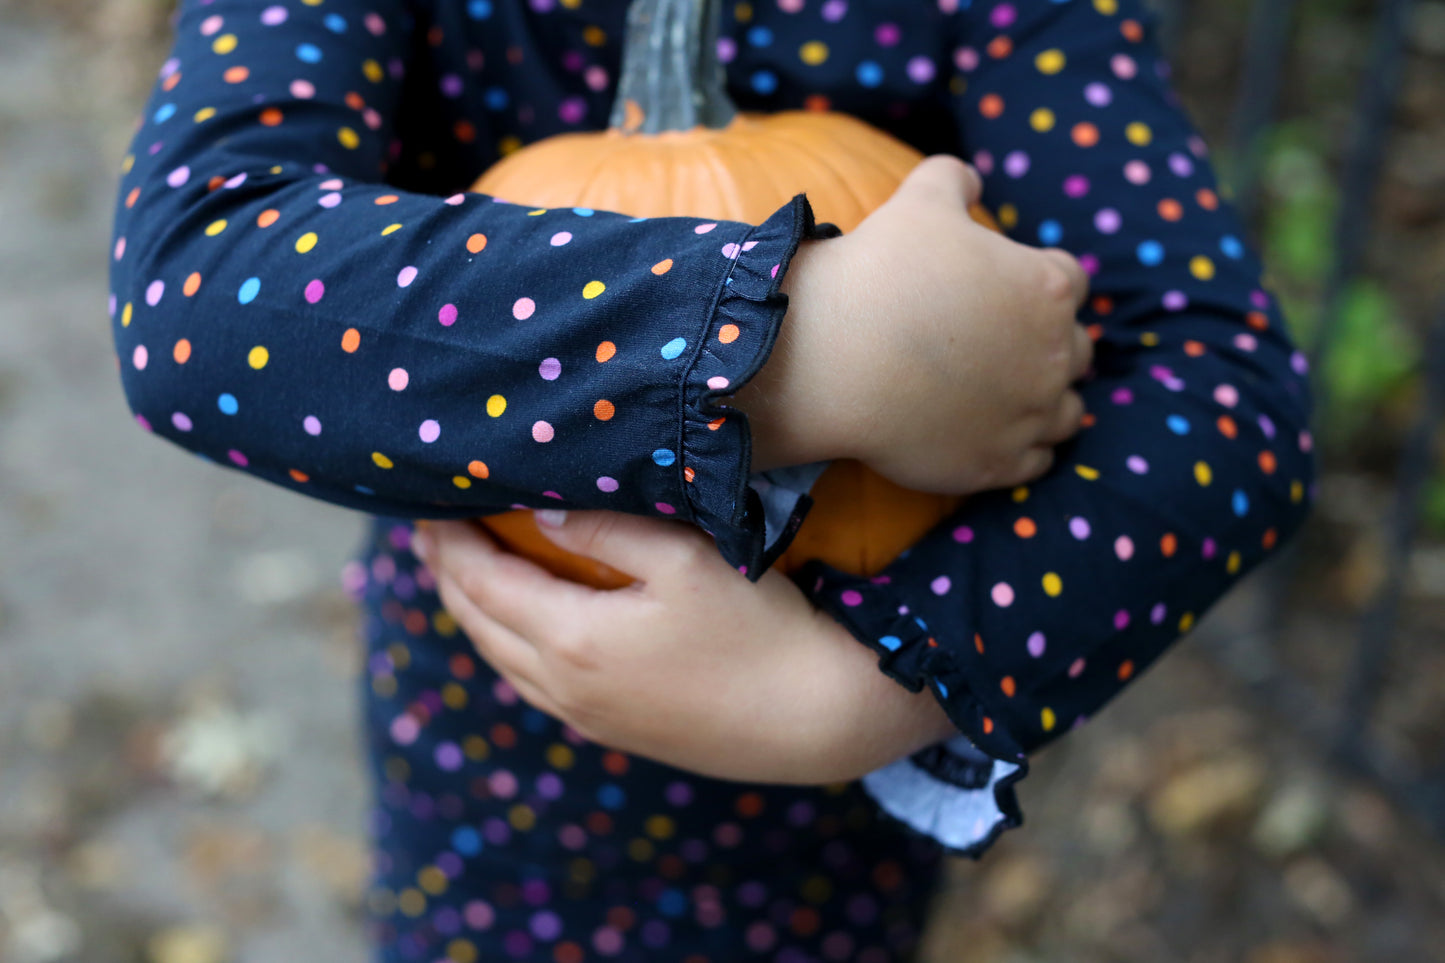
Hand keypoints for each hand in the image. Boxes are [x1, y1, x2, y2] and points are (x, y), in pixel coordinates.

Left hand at [411, 511, 958, 783]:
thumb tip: (540, 508)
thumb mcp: (685, 558)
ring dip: (473, 612)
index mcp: (572, 638)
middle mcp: (564, 685)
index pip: (482, 580)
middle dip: (447, 574)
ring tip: (459, 573)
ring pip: (502, 660)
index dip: (448, 539)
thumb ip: (607, 527)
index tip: (428, 499)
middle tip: (428, 530)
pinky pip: (533, 684)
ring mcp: (588, 715)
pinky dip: (507, 645)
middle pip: (479, 623)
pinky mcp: (616, 730)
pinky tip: (520, 627)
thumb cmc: (760, 626)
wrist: (818, 719)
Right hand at [730, 153, 1093, 494]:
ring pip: (1067, 411)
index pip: (1071, 281)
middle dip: (1047, 345)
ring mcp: (1031, 415)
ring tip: (1009, 397)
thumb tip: (967, 178)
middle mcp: (1055, 354)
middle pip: (1076, 350)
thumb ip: (953, 179)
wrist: (834, 360)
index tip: (1004, 292)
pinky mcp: (1001, 463)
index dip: (1038, 283)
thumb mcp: (917, 201)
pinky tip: (991, 436)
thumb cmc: (879, 273)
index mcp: (1048, 287)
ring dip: (1047, 402)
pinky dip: (1022, 450)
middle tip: (1001, 345)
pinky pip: (1037, 462)